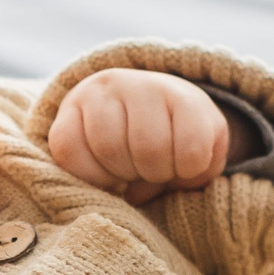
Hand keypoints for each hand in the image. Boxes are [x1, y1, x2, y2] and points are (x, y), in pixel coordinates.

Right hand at [49, 69, 245, 204]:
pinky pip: (69, 151)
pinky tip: (103, 172)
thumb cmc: (175, 138)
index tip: (182, 164)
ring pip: (109, 149)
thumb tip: (142, 190)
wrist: (136, 106)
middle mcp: (141, 85)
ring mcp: (102, 92)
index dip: (186, 171)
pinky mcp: (68, 107)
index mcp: (184, 97)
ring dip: (119, 176)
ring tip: (127, 169)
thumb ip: (198, 173)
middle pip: (149, 151)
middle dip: (152, 174)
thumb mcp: (204, 152)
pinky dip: (88, 175)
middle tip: (151, 169)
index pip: (192, 151)